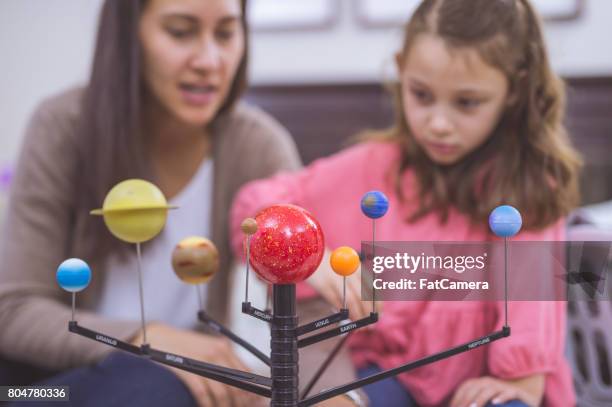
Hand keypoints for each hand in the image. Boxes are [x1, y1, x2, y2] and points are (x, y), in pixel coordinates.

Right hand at [131, 323, 263, 406]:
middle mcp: (217, 353)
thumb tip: (240, 387)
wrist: (157, 337)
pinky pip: (203, 394)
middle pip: (236, 385)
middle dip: (238, 403)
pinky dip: (207, 405)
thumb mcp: (207, 349)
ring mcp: (202, 361)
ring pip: (222, 393)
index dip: (250, 392)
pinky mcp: (187, 370)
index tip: (252, 404)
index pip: (246, 373)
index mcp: (224, 347)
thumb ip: (223, 363)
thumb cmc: (183, 347)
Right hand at [307, 249, 378, 320]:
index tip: (379, 314)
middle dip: (368, 313)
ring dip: (356, 315)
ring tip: (359, 325)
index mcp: (358, 268)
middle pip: (363, 296)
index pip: (373, 288)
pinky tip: (346, 318)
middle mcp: (349, 273)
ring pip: (351, 301)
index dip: (377, 304)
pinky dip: (343, 312)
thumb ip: (358, 284)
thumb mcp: (349, 269)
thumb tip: (369, 307)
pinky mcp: (325, 285)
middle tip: (370, 325)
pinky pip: (337, 302)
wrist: (312, 256)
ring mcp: (337, 279)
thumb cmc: (333, 266)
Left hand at [450, 375, 543, 406]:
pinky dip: (502, 397)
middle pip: (475, 388)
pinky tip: (495, 403)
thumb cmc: (501, 401)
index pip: (466, 387)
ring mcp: (503, 386)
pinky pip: (508, 393)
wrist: (526, 395)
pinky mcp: (516, 392)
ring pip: (489, 390)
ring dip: (480, 398)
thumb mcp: (487, 401)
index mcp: (481, 383)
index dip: (458, 397)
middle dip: (466, 399)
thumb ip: (476, 403)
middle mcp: (490, 382)